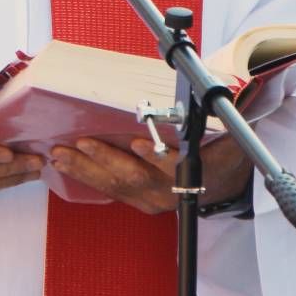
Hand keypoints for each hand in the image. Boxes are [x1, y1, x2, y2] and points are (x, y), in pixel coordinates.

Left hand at [50, 135, 251, 215]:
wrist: (221, 184)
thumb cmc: (222, 153)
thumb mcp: (233, 137)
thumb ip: (231, 121)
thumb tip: (234, 95)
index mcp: (194, 173)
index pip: (174, 166)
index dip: (156, 157)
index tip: (138, 143)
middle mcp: (170, 191)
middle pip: (135, 177)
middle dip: (106, 160)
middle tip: (82, 143)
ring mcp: (151, 199)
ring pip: (116, 186)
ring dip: (87, 170)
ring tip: (62, 155)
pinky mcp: (137, 200)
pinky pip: (109, 189)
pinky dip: (84, 176)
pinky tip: (64, 165)